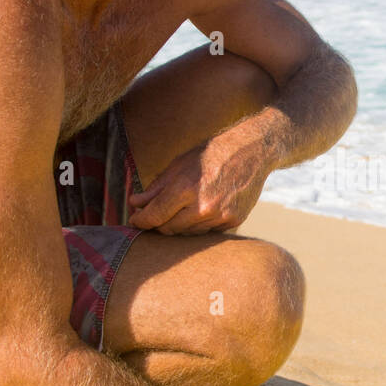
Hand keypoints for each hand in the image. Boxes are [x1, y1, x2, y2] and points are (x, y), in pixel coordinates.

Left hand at [128, 130, 270, 234]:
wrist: (251, 152)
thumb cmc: (211, 154)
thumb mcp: (179, 165)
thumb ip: (156, 188)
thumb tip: (134, 203)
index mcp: (185, 188)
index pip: (154, 216)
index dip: (140, 221)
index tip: (134, 220)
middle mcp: (203, 206)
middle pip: (169, 229)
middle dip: (158, 223)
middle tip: (153, 216)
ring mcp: (219, 216)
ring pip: (188, 233)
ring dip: (179, 225)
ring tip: (180, 209)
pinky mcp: (232, 221)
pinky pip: (207, 231)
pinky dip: (199, 224)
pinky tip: (201, 209)